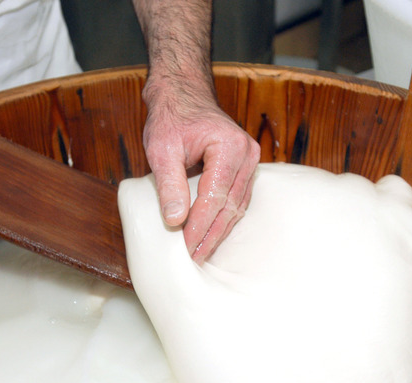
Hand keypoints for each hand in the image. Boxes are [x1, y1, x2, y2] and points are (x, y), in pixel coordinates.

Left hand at [142, 84, 259, 261]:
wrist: (183, 95)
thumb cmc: (172, 117)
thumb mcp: (161, 148)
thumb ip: (169, 184)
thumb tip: (174, 220)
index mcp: (229, 147)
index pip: (215, 197)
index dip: (200, 225)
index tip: (185, 247)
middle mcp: (247, 154)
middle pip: (230, 206)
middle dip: (210, 235)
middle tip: (193, 258)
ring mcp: (249, 162)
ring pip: (237, 207)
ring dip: (218, 231)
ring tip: (199, 253)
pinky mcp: (244, 169)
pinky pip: (236, 200)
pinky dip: (222, 219)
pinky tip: (209, 235)